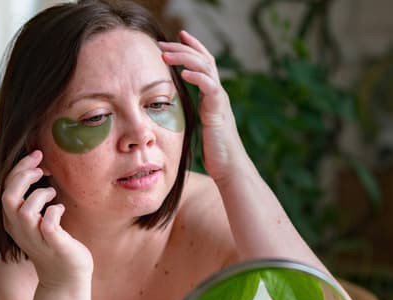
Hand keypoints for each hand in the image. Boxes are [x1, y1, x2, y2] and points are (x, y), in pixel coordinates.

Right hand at [0, 150, 93, 288]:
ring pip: (26, 211)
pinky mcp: (54, 244)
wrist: (65, 276)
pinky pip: (48, 224)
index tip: (35, 155)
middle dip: (24, 176)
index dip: (18, 169)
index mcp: (13, 221)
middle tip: (42, 168)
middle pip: (10, 198)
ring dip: (40, 195)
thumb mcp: (28, 224)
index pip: (6, 189)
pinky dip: (54, 212)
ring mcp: (36, 238)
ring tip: (52, 193)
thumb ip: (14, 205)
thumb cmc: (50, 245)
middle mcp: (21, 229)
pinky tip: (60, 209)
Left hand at [160, 31, 246, 185]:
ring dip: (185, 58)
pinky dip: (197, 77)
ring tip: (165, 54)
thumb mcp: (198, 126)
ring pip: (206, 68)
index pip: (204, 63)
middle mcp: (218, 93)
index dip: (192, 48)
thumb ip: (190, 113)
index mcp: (212, 95)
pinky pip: (210, 88)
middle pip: (204, 60)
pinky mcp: (219, 111)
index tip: (176, 36)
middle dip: (183, 48)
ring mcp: (220, 101)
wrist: (230, 168)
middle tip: (162, 43)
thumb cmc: (214, 152)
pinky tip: (183, 73)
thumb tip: (171, 110)